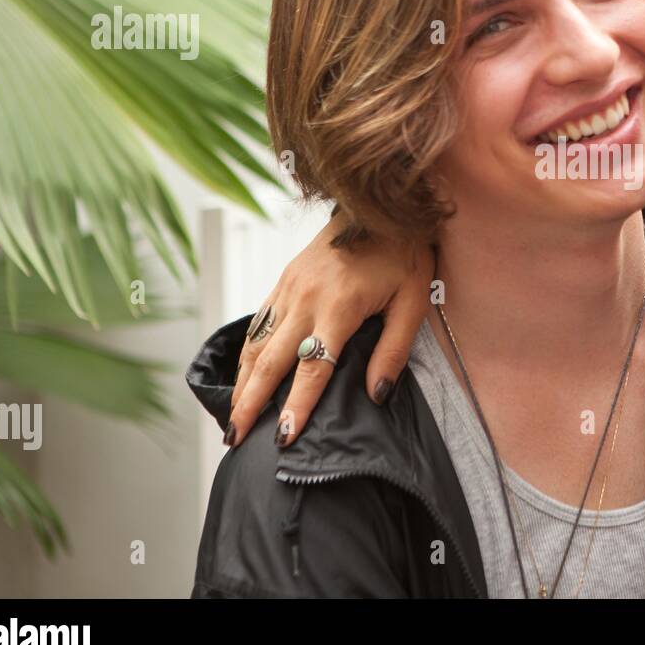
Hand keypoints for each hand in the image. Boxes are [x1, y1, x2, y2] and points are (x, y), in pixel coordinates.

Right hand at [226, 211, 432, 447]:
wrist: (378, 204)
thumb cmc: (403, 255)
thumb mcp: (412, 302)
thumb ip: (393, 351)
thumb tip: (376, 395)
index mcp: (339, 307)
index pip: (314, 369)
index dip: (297, 406)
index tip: (284, 437)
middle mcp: (305, 298)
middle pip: (270, 361)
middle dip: (250, 404)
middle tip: (236, 439)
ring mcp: (289, 288)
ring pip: (256, 343)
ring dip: (241, 382)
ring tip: (232, 418)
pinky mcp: (283, 280)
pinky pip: (259, 322)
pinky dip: (245, 353)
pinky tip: (241, 376)